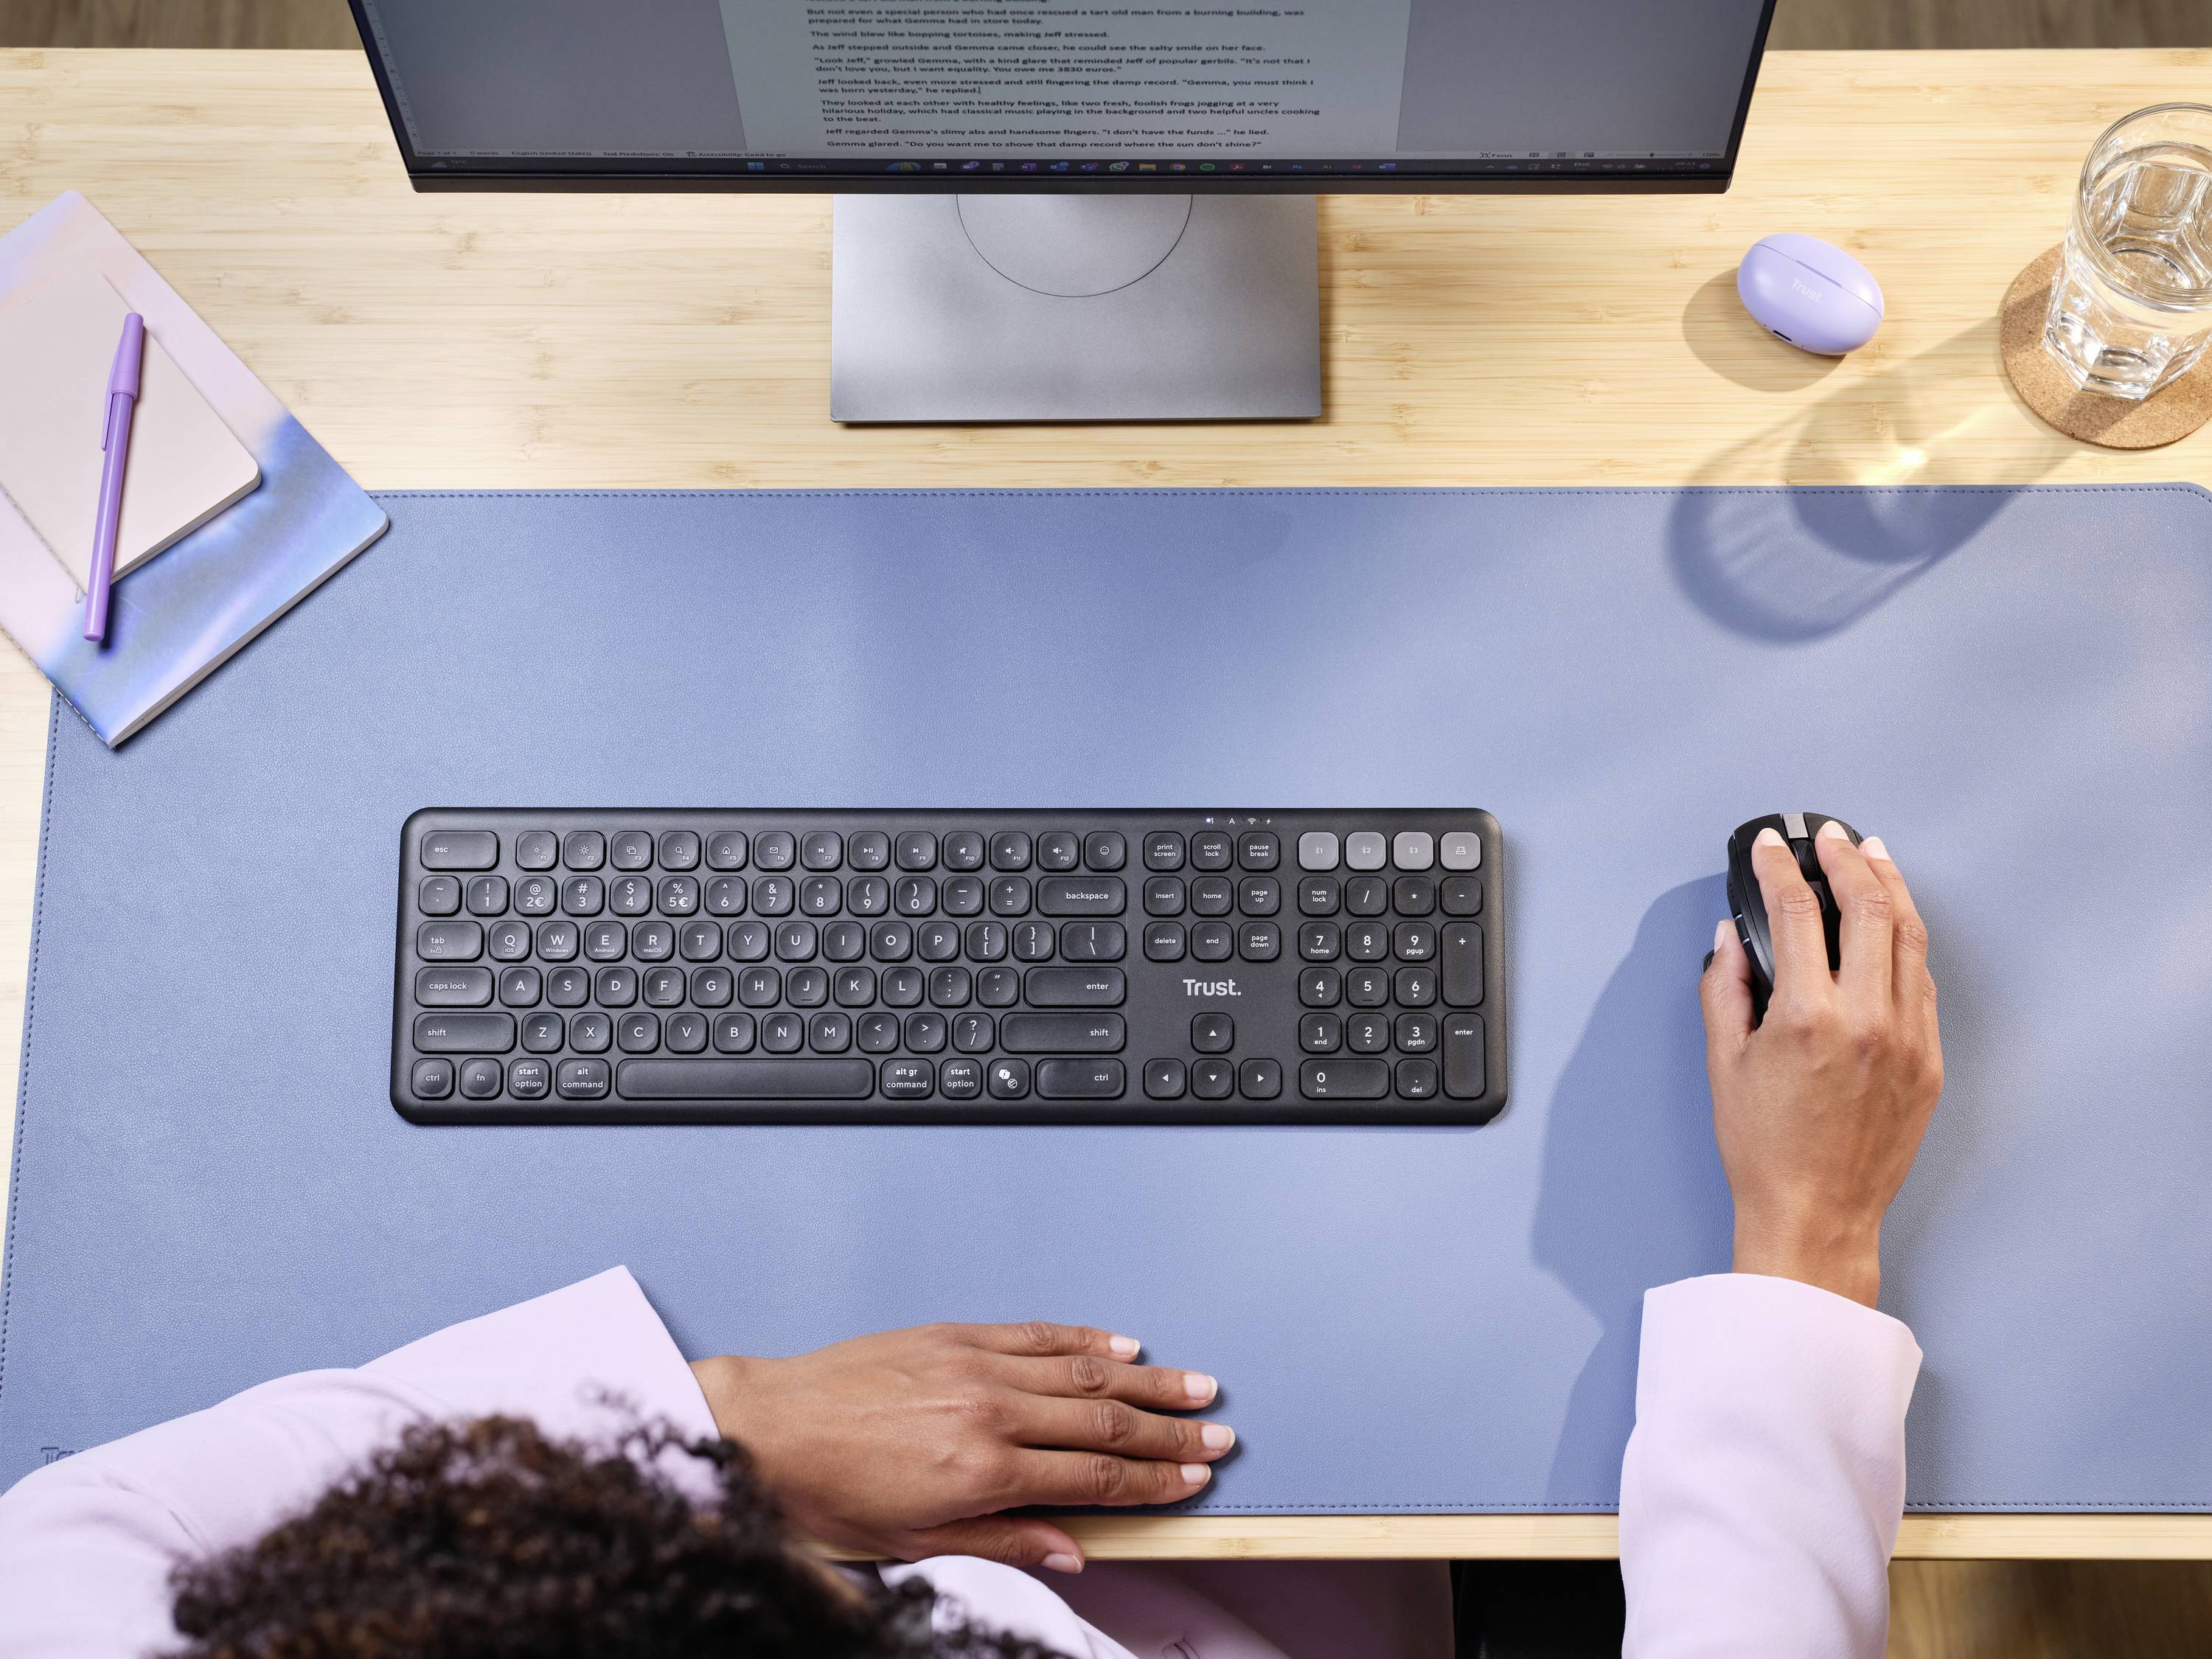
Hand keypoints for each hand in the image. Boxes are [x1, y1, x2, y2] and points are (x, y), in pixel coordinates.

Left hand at [688, 1320, 1231, 1571]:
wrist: (765, 1429)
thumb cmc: (828, 1493)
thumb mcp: (916, 1543)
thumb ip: (1004, 1540)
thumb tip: (1073, 1549)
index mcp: (982, 1469)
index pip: (1094, 1475)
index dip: (1152, 1479)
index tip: (1194, 1479)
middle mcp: (989, 1408)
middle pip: (1104, 1419)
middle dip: (1169, 1430)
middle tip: (1219, 1434)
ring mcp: (974, 1363)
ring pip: (1083, 1368)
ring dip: (1146, 1377)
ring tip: (1194, 1384)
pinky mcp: (955, 1334)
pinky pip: (1036, 1333)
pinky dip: (1086, 1337)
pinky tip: (1121, 1341)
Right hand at [1699, 822, 1942, 1305]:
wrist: (1816, 1213)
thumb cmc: (1764, 1149)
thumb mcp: (1723, 1063)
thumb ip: (1725, 987)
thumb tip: (1734, 936)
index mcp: (1808, 1017)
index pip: (1798, 912)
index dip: (1780, 869)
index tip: (1769, 848)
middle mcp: (1866, 1020)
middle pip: (1869, 907)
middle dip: (1847, 859)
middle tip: (1828, 837)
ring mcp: (1907, 1038)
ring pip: (1909, 936)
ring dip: (1890, 886)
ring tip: (1873, 856)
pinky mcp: (1929, 1060)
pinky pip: (1922, 981)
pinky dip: (1906, 941)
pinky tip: (1893, 923)